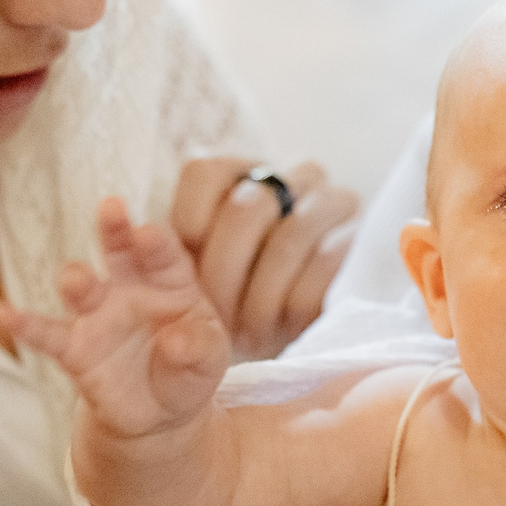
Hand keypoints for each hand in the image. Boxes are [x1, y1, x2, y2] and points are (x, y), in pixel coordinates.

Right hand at [0, 197, 228, 441]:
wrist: (160, 412)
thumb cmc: (188, 370)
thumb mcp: (207, 362)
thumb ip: (199, 348)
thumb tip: (178, 341)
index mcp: (171, 284)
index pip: (165, 258)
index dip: (157, 244)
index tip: (148, 232)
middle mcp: (130, 289)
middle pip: (120, 252)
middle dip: (114, 231)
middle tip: (111, 209)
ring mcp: (98, 315)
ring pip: (82, 288)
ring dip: (77, 281)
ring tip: (74, 281)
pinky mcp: (73, 347)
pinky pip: (43, 333)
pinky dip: (18, 323)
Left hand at [168, 156, 359, 360]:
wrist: (297, 332)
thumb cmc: (237, 298)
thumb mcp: (199, 273)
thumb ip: (172, 253)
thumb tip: (144, 233)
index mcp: (240, 172)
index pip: (204, 173)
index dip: (189, 224)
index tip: (185, 273)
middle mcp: (290, 176)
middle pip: (248, 209)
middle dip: (225, 272)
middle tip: (216, 316)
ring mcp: (332, 203)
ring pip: (292, 237)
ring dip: (263, 294)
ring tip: (249, 331)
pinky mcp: (362, 240)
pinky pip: (328, 265)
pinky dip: (297, 303)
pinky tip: (285, 326)